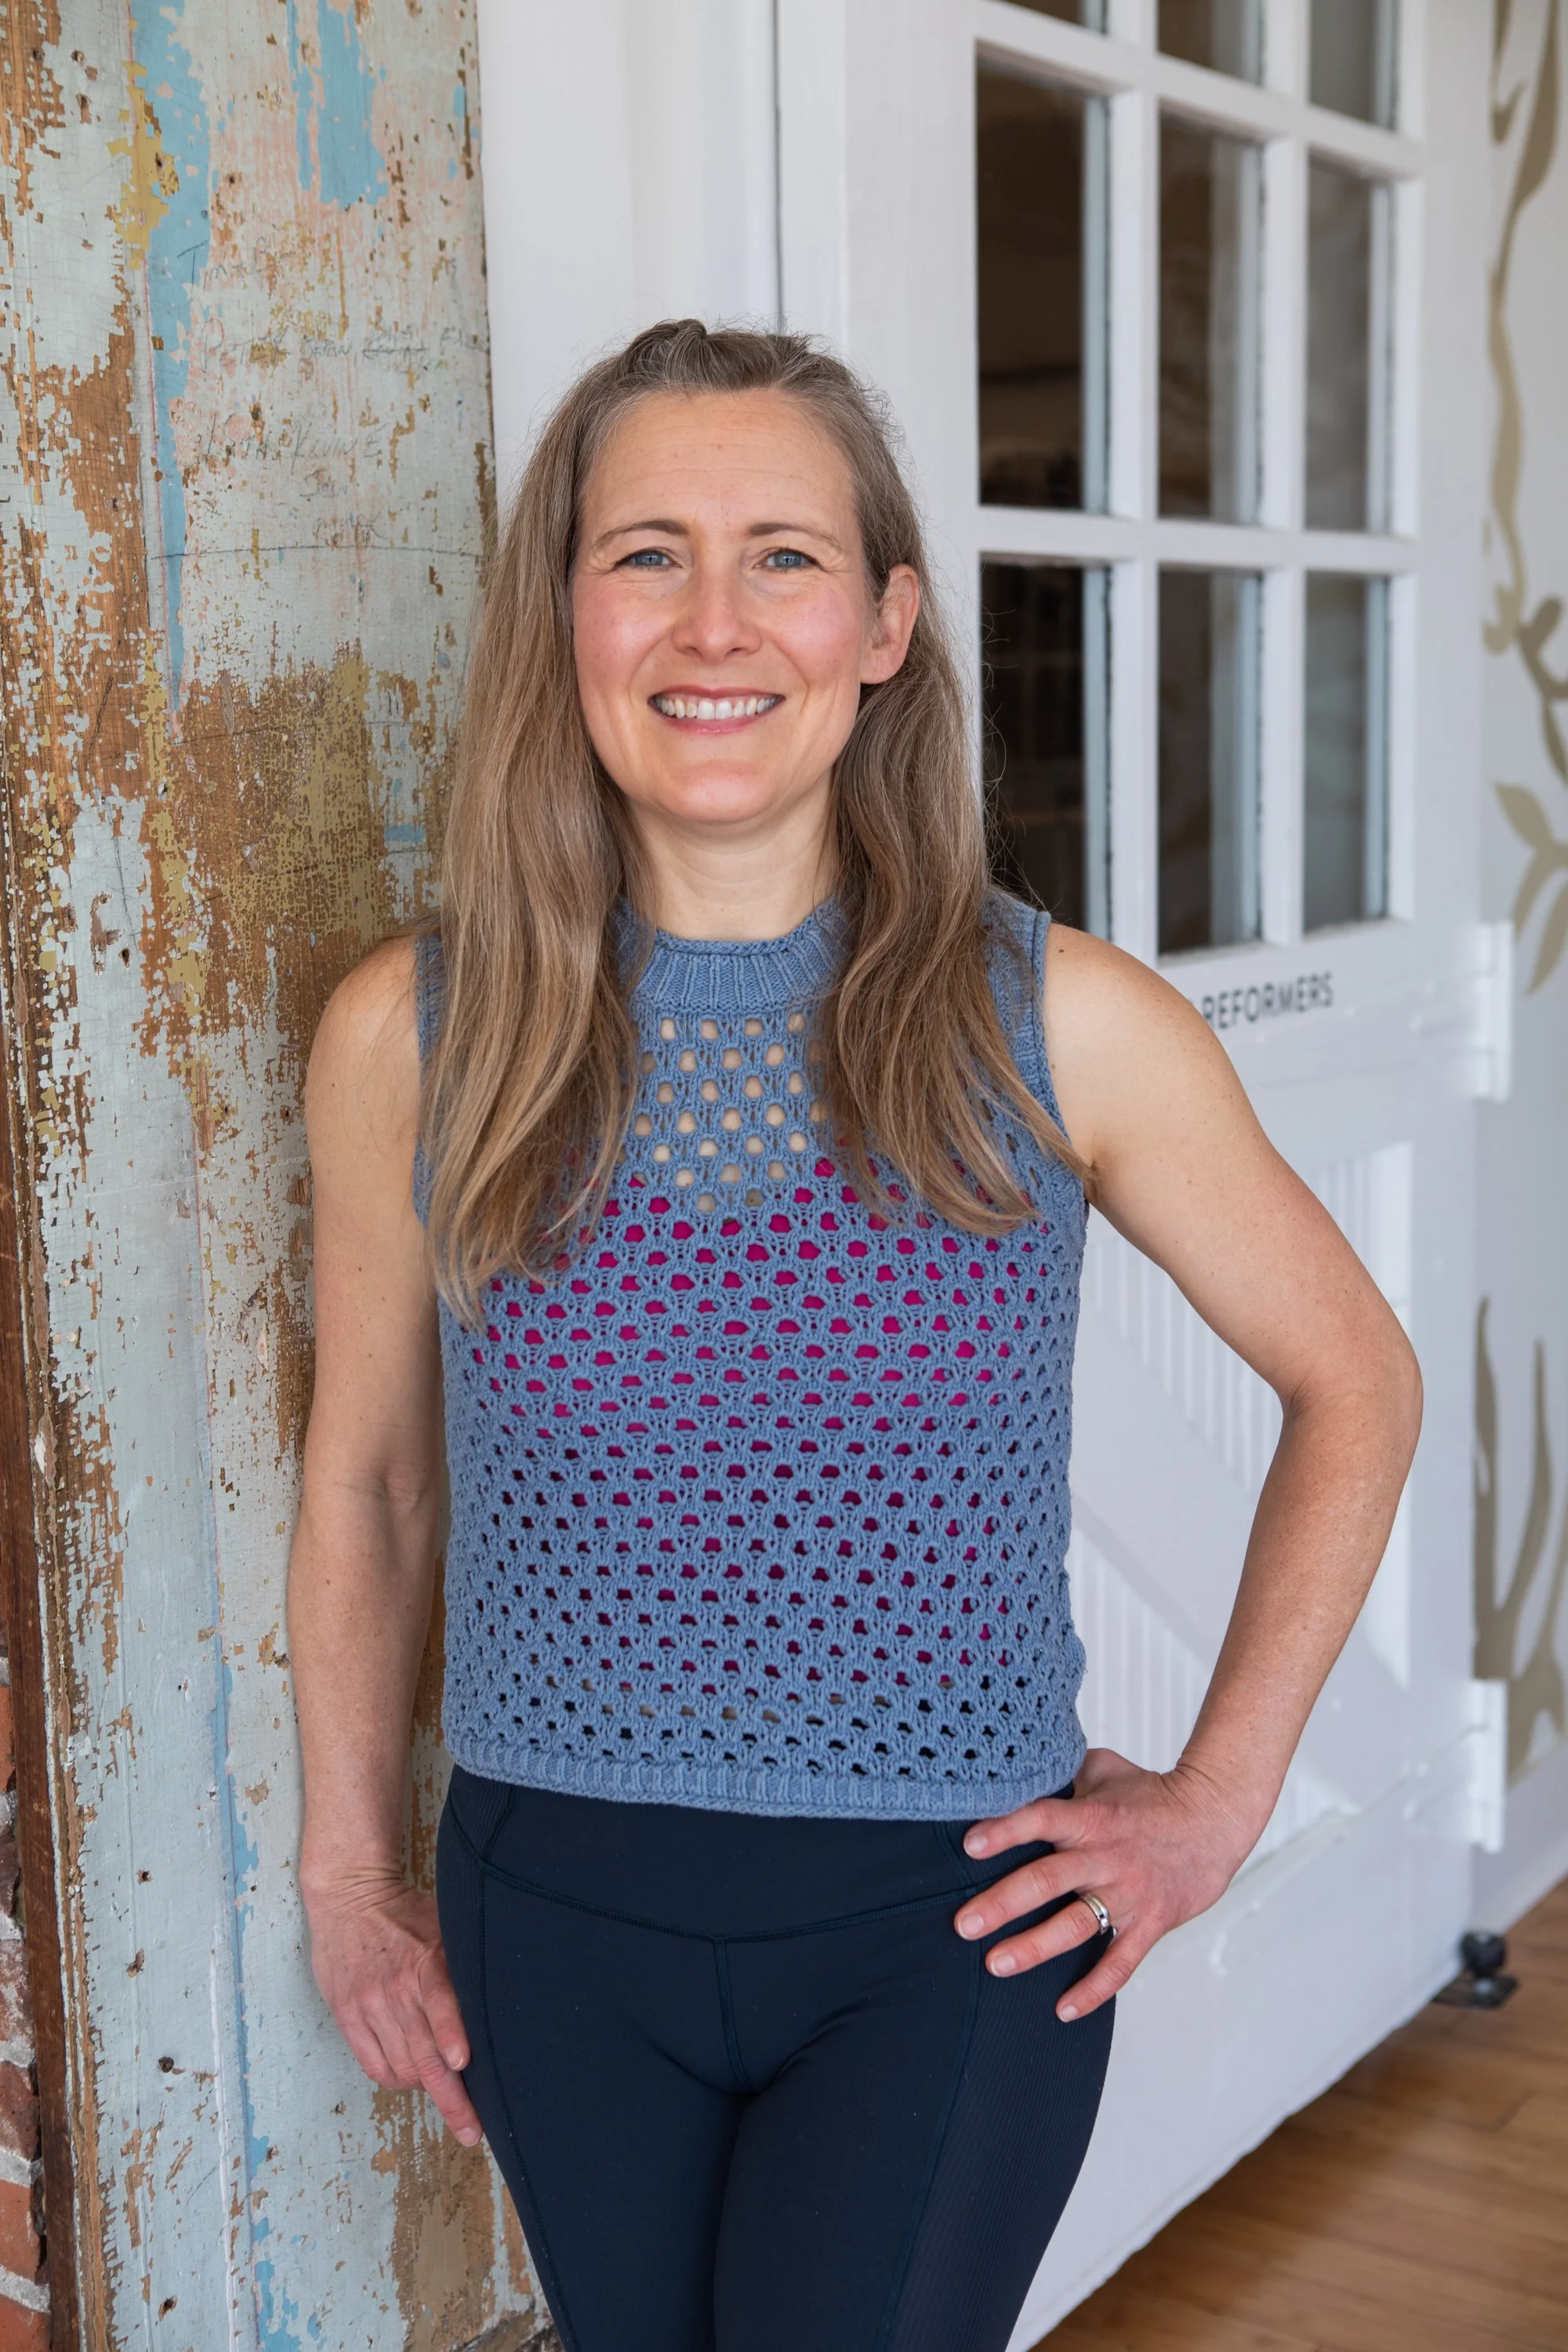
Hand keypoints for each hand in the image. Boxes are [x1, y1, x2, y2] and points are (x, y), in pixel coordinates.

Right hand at [304, 1870, 481, 2143]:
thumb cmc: (407, 1914)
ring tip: (446, 2089)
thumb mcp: (446, 1928)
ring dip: (426, 2087)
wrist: (349, 1897)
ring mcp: (369, 2004)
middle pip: (424, 2054)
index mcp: (425, 1961)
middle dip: (452, 2098)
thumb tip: (502, 2002)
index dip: (451, 2033)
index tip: (463, 2061)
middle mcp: (395, 1987)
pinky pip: (374, 2065)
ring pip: (401, 2067)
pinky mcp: (348, 2015)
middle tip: (471, 2129)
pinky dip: (396, 2079)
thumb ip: (464, 1967)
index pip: (439, 2001)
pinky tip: (412, 2078)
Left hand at [952, 1747, 1260, 2020]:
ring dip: (1034, 1948)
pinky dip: (1094, 1990)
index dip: (1006, 1830)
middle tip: (963, 1924)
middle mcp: (1106, 1857)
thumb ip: (1063, 1775)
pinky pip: (1120, 1963)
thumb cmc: (1151, 1793)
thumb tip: (1017, 1771)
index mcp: (1092, 1817)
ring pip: (1076, 1926)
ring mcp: (1128, 1894)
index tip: (969, 1845)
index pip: (1042, 1818)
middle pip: (1048, 1880)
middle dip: (1002, 1904)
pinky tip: (1063, 2010)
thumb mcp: (1105, 1769)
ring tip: (995, 1964)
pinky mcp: (1150, 1923)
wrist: (1214, 1820)